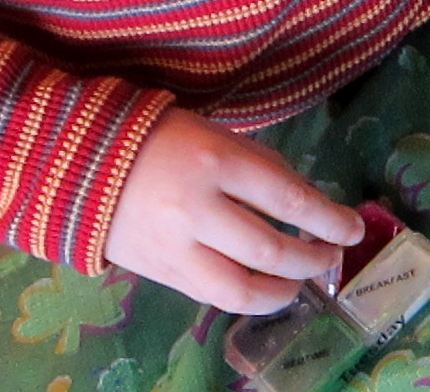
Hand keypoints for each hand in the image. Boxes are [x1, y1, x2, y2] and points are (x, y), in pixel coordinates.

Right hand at [105, 107, 364, 313]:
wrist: (75, 160)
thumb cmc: (159, 135)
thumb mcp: (216, 133)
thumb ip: (260, 166)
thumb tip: (305, 203)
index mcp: (215, 160)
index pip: (288, 199)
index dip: (328, 219)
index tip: (353, 229)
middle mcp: (197, 208)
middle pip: (270, 250)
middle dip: (312, 258)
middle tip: (331, 255)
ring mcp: (175, 247)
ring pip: (240, 289)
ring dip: (283, 291)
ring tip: (301, 282)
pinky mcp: (159, 273)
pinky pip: (212, 296)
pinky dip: (246, 296)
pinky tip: (263, 287)